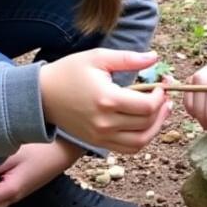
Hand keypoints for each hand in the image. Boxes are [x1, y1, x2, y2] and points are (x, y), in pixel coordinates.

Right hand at [39, 49, 170, 153]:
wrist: (41, 96)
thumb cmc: (69, 72)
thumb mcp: (98, 57)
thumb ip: (128, 58)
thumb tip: (155, 57)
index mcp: (107, 99)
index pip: (147, 106)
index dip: (160, 96)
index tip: (161, 84)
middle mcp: (105, 123)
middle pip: (147, 123)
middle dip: (162, 109)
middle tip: (165, 96)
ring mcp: (101, 136)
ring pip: (141, 141)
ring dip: (156, 128)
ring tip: (161, 112)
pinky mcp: (98, 143)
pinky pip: (128, 148)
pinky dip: (142, 139)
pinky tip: (146, 124)